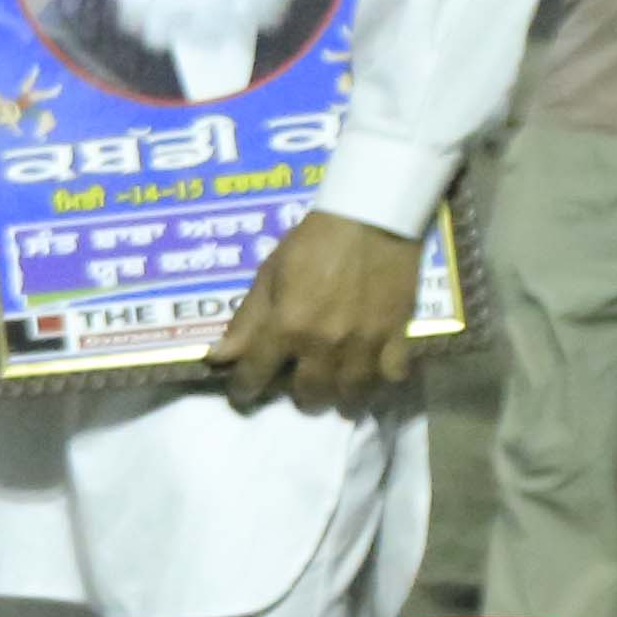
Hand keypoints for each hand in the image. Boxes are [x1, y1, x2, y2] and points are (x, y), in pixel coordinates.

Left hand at [207, 208, 423, 415]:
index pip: (256, 376)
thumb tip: (218, 359)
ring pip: (351, 392)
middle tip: (298, 388)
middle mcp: (324, 344)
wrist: (370, 219)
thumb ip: (246, 322)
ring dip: (339, 397)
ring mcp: (364, 343)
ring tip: (335, 391)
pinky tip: (373, 375)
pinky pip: (392, 376)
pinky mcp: (398, 335)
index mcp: (286, 327)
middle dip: (298, 396)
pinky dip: (382, 381)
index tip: (242, 393)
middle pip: (309, 394)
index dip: (244, 390)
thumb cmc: (311, 243)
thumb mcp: (267, 276)